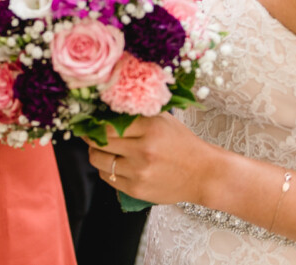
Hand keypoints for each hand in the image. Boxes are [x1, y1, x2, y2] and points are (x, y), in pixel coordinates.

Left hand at [85, 113, 221, 205]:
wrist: (204, 175)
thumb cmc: (183, 144)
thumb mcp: (163, 120)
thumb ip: (138, 112)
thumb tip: (106, 107)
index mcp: (150, 128)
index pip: (107, 124)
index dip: (95, 123)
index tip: (91, 121)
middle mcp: (143, 150)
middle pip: (99, 142)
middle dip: (91, 137)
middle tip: (90, 134)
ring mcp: (139, 172)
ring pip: (98, 160)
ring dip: (95, 153)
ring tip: (100, 149)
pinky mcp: (137, 190)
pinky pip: (108, 178)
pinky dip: (106, 169)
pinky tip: (114, 163)